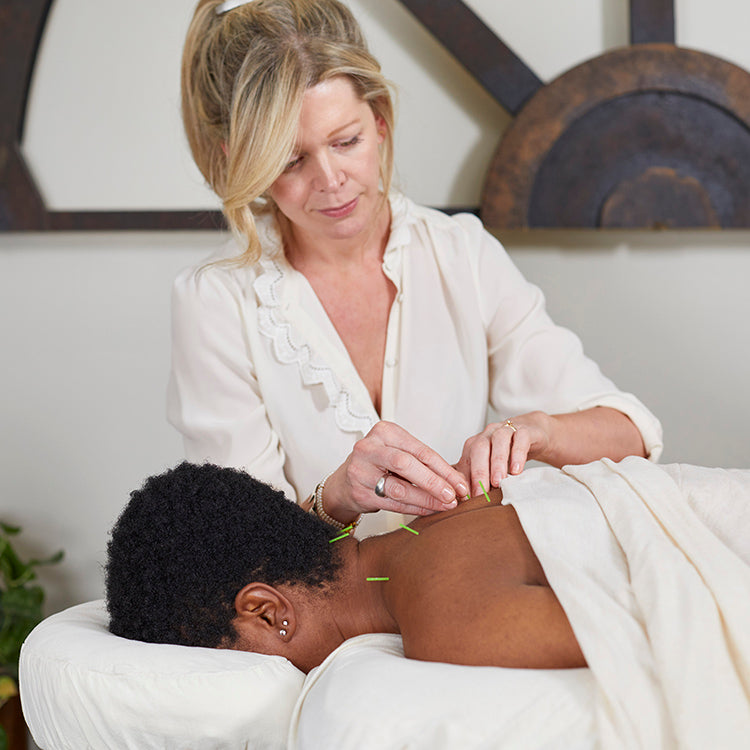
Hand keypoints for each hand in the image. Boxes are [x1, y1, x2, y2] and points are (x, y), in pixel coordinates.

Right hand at [323, 421, 469, 520]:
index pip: (420, 450)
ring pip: (399, 487)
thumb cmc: (378, 464)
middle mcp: (369, 448)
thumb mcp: (397, 452)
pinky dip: (414, 508)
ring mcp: (361, 471)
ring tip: (445, 505)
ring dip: (426, 498)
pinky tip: (428, 510)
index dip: (443, 468)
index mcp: (384, 432)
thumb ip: (422, 462)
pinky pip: (392, 503)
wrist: (344, 482)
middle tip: (454, 496)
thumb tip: (457, 481)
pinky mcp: (359, 493)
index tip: (460, 483)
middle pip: (407, 465)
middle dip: (434, 482)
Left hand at [454, 412, 551, 495]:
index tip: (467, 499)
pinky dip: (518, 454)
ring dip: (497, 462)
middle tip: (481, 493)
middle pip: (478, 448)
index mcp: (475, 445)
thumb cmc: (508, 454)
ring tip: (498, 482)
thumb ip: (478, 480)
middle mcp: (488, 435)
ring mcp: (506, 430)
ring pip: (498, 440)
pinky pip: (520, 438)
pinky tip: (517, 470)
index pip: (465, 460)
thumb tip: (466, 500)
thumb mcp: (491, 468)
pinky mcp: (525, 430)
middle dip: (479, 472)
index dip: (464, 480)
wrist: (532, 434)